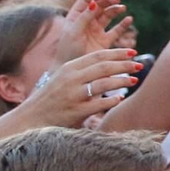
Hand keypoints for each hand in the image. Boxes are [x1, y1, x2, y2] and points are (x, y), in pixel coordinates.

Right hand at [27, 49, 143, 127]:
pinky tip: (119, 98)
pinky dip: (111, 100)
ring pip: (103, 84)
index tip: (132, 52)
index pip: (97, 55)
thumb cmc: (52, 97)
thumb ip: (83, 70)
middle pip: (103, 67)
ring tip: (134, 80)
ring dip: (122, 81)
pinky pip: (98, 104)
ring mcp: (73, 96)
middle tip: (139, 65)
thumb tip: (110, 63)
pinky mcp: (75, 112)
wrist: (31, 118)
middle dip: (124, 65)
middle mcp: (70, 79)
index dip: (117, 52)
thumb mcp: (63, 78)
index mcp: (68, 68)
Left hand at [54, 0, 131, 66]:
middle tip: (116, 0)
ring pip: (108, 15)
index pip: (86, 0)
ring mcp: (97, 31)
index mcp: (76, 17)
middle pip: (99, 5)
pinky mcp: (105, 41)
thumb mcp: (73, 32)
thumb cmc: (68, 51)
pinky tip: (129, 19)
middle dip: (108, 1)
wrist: (73, 70)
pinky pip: (117, 30)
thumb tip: (95, 2)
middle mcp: (87, 22)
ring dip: (116, 9)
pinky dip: (124, 24)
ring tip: (122, 8)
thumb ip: (84, 17)